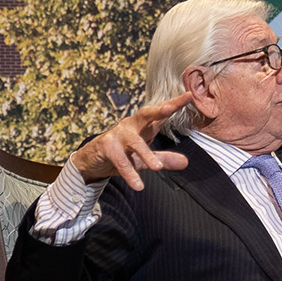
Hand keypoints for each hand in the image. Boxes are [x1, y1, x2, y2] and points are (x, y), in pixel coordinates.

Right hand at [70, 92, 194, 190]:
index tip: (189, 95)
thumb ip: (164, 158)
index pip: (160, 114)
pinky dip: (129, 173)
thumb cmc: (121, 153)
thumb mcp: (145, 158)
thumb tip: (186, 163)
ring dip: (146, 155)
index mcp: (142, 126)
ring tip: (157, 168)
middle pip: (145, 115)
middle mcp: (130, 126)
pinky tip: (138, 185)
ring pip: (135, 143)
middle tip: (170, 108)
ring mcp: (118, 135)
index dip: (174, 104)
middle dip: (158, 110)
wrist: (91, 160)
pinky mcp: (106, 147)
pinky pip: (120, 161)